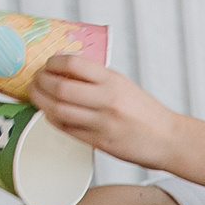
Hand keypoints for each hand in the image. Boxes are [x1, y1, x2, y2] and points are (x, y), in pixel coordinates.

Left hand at [28, 54, 179, 169]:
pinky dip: (53, 119)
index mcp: (113, 81)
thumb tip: (64, 71)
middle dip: (40, 82)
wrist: (168, 139)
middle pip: (59, 88)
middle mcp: (107, 100)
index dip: (52, 62)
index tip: (47, 65)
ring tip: (37, 96)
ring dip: (41, 102)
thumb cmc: (145, 112)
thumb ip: (97, 78)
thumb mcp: (124, 85)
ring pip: (58, 110)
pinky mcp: (100, 142)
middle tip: (35, 81)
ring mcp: (103, 123)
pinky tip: (51, 114)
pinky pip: (67, 129)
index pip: (73, 63)